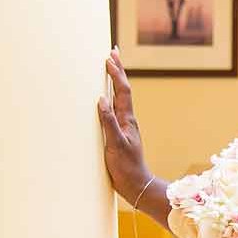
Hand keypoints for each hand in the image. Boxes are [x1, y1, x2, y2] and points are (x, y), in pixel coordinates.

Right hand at [97, 48, 147, 203]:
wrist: (136, 185)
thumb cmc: (126, 167)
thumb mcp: (115, 145)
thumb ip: (109, 122)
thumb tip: (101, 99)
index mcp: (127, 120)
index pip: (122, 91)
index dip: (116, 73)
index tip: (109, 58)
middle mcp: (127, 120)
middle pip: (123, 90)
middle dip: (118, 70)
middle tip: (113, 52)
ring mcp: (124, 127)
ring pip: (120, 98)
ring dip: (115, 81)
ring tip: (110, 68)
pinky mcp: (119, 134)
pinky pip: (115, 110)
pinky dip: (110, 97)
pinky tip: (106, 98)